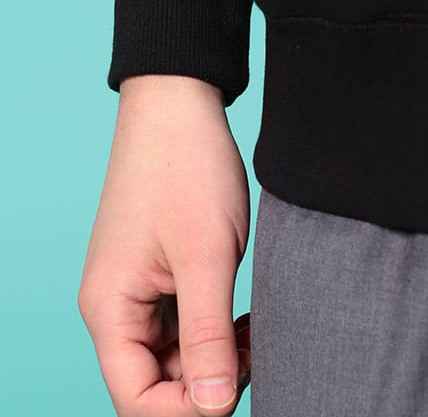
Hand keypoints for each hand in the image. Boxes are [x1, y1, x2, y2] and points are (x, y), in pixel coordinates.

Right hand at [77, 74, 251, 415]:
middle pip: (154, 381)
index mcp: (110, 308)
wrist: (181, 102)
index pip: (137, 399)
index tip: (238, 388)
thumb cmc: (187, 167)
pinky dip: (213, 327)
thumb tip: (214, 406)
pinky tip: (244, 315)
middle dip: (207, 381)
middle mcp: (115, 305)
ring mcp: (137, 287)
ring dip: (214, 354)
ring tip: (256, 330)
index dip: (186, 411)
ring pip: (172, 354)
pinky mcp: (158, 270)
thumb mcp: (207, 256)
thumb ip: (208, 336)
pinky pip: (181, 322)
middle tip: (257, 351)